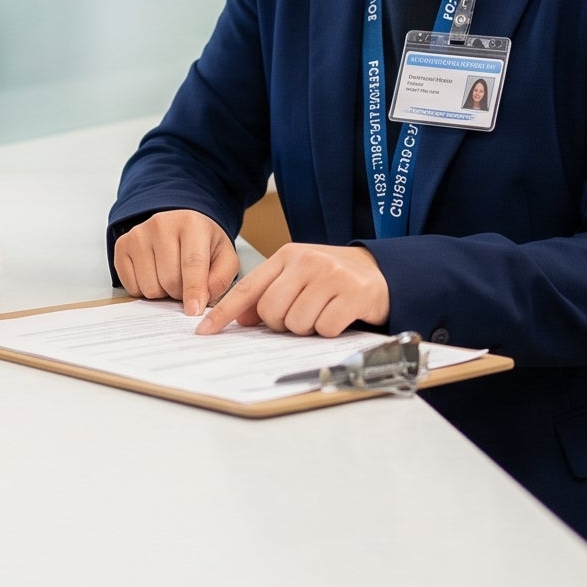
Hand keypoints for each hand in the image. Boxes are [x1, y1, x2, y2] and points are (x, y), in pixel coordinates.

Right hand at [111, 209, 239, 316]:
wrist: (178, 225)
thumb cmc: (201, 243)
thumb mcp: (223, 257)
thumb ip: (220, 279)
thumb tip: (202, 299)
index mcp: (192, 224)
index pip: (192, 263)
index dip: (194, 290)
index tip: (194, 311)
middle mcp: (161, 224)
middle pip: (169, 279)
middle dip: (180, 293)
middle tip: (185, 286)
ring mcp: (138, 234)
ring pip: (149, 286)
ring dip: (162, 293)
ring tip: (169, 278)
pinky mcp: (122, 246)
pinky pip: (131, 286)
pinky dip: (144, 290)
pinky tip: (153, 275)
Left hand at [196, 243, 386, 336]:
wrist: (381, 270)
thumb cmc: (333, 276)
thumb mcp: (299, 276)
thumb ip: (270, 292)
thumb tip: (242, 319)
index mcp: (288, 255)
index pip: (248, 287)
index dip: (224, 312)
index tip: (205, 330)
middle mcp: (307, 261)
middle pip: (271, 312)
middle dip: (282, 323)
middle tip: (302, 313)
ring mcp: (331, 276)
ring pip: (297, 323)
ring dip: (308, 327)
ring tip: (323, 311)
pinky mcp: (353, 294)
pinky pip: (325, 328)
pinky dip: (329, 330)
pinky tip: (339, 316)